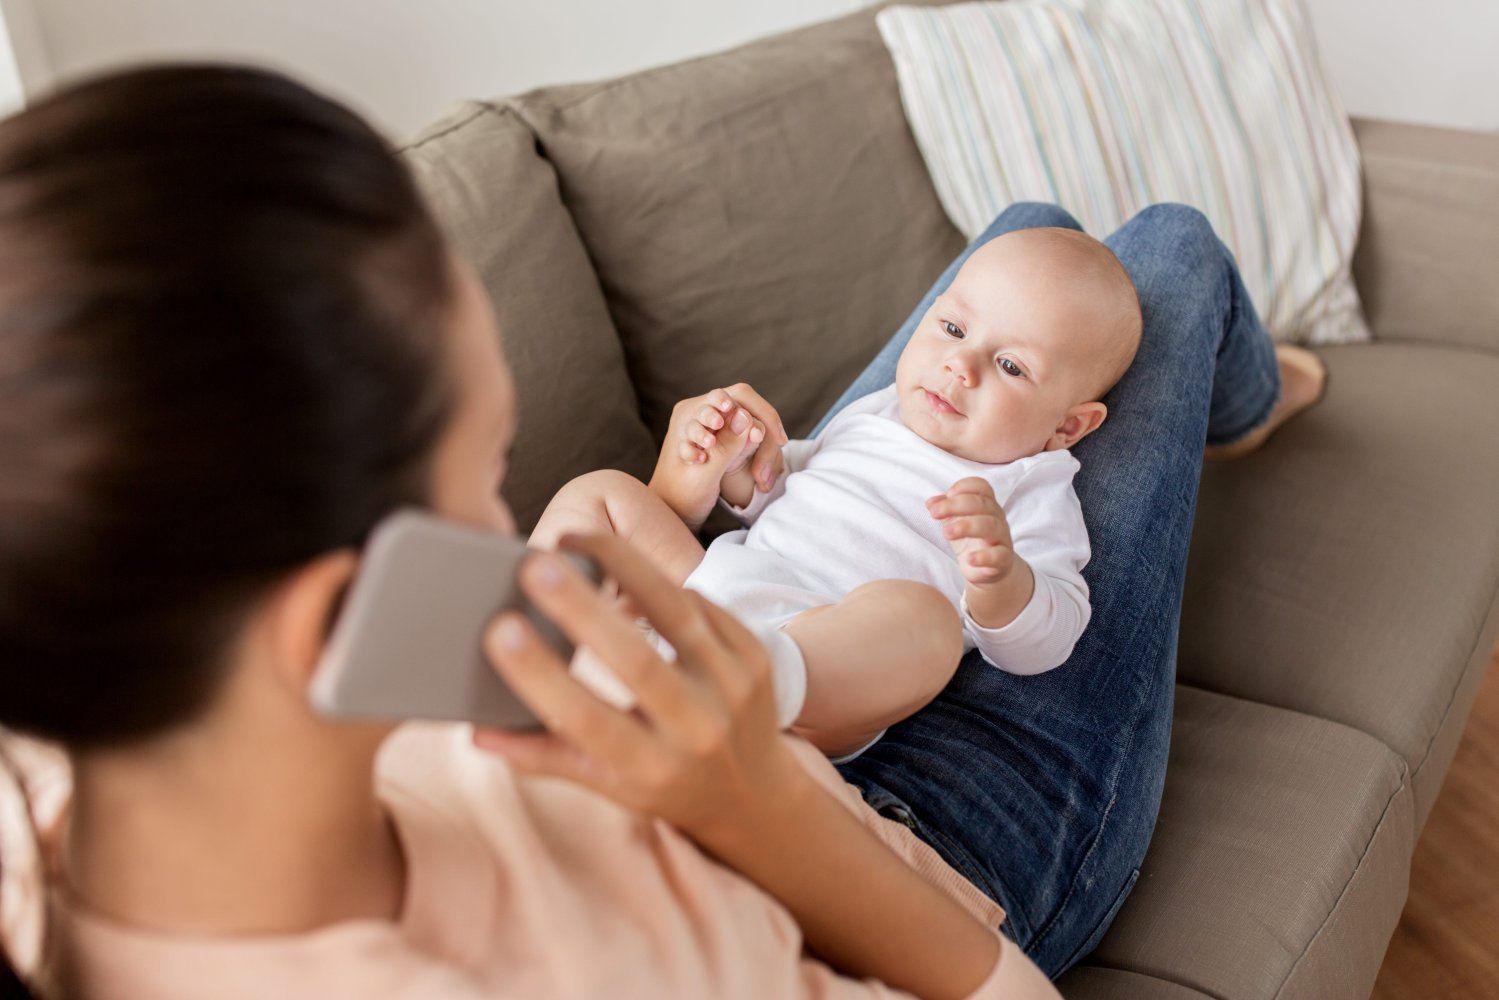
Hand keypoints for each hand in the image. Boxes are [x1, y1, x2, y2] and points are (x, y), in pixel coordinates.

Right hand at [472, 533, 809, 845]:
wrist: (758, 796)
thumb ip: (545, 756)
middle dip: (581, 609)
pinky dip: (659, 580)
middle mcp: (697, 730)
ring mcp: (734, 689)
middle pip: (636, 660)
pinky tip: (620, 563)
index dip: (542, 676)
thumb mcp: (607, 785)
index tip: (500, 631)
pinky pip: (702, 604)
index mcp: (649, 768)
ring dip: (622, 568)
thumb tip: (477, 730)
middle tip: (534, 565)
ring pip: (675, 613)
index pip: (588, 721)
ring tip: (573, 542)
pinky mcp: (755, 657)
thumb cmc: (665, 783)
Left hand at [650, 384, 788, 524]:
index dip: (758, 413)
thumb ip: (725, 447)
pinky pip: (748, 436)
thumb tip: (746, 419)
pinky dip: (759, 453)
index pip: (732, 397)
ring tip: (762, 478)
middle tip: (779, 445)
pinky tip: (760, 476)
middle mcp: (700, 412)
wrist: (674, 514)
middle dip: (763, 425)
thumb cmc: (681, 496)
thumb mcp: (704, 475)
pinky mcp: (721, 439)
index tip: (769, 438)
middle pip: (745, 404)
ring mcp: (712, 425)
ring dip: (763, 445)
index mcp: (689, 414)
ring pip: (750, 421)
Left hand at [926, 477, 1014, 581]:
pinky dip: (984, 556)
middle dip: (956, 505)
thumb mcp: (955, 523)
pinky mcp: (1003, 560)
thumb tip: (931, 503)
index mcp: (986, 506)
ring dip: (967, 526)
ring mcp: (1002, 539)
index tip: (948, 494)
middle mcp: (997, 519)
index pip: (982, 487)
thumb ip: (944, 510)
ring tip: (947, 533)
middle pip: (983, 504)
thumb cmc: (971, 540)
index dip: (965, 486)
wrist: (988, 570)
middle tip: (934, 514)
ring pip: (991, 526)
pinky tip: (970, 559)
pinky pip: (999, 555)